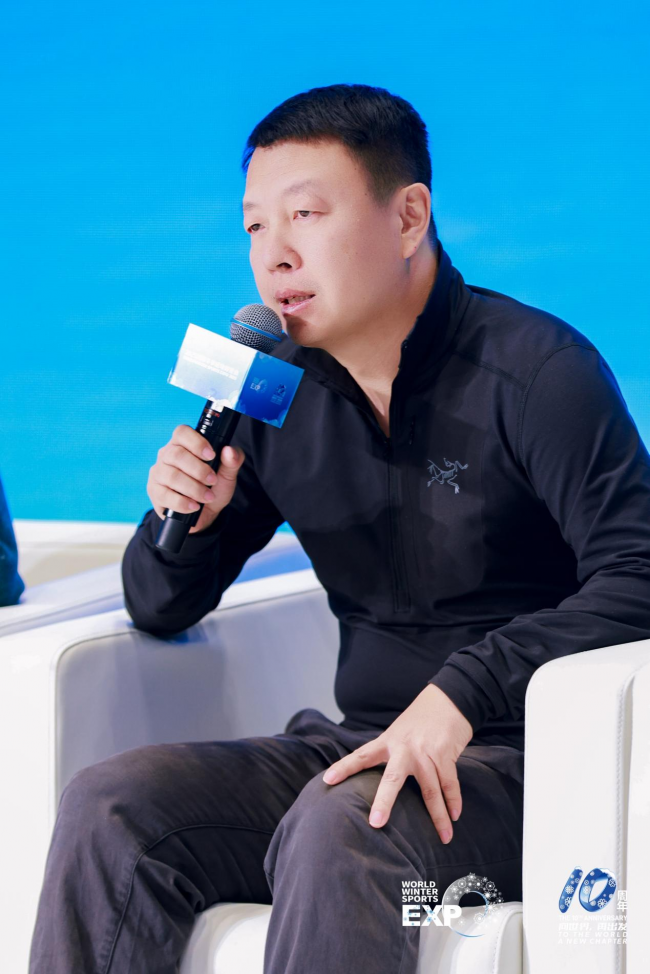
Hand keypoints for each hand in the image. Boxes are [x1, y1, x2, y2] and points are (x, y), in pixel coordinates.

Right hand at [147, 424, 245, 533]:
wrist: (204, 513)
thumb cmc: (213, 487)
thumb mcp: (227, 474)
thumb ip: (232, 460)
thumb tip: (229, 451)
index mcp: (183, 444)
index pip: (182, 432)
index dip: (196, 442)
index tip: (211, 456)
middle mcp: (167, 455)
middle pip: (176, 455)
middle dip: (198, 470)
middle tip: (213, 481)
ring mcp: (158, 473)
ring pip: (171, 476)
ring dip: (193, 488)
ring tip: (207, 497)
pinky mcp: (155, 492)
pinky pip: (165, 495)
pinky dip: (182, 502)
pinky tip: (194, 506)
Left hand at [322, 684, 472, 843]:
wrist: (447, 701)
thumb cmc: (418, 722)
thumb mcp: (396, 733)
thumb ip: (386, 754)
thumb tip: (373, 780)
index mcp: (387, 742)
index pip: (361, 755)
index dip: (344, 767)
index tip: (327, 780)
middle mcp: (404, 749)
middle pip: (392, 778)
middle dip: (384, 801)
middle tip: (376, 823)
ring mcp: (425, 753)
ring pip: (430, 790)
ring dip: (438, 816)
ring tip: (443, 837)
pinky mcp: (445, 755)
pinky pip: (449, 784)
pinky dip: (453, 802)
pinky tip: (454, 817)